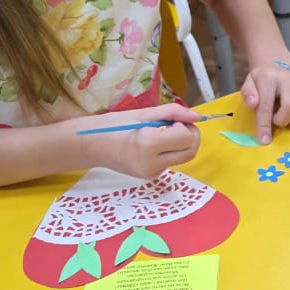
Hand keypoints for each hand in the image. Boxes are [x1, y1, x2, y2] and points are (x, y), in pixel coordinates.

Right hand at [75, 102, 202, 178]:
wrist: (91, 145)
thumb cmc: (115, 125)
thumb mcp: (144, 113)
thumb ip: (173, 113)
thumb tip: (198, 117)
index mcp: (148, 144)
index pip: (186, 138)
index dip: (186, 126)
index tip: (175, 119)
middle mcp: (151, 163)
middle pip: (190, 152)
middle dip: (190, 136)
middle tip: (177, 125)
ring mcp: (151, 173)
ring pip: (183, 158)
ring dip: (181, 144)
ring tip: (161, 133)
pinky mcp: (150, 177)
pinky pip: (171, 162)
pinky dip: (170, 151)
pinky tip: (153, 145)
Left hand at [242, 61, 289, 143]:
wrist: (276, 65)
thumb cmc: (261, 80)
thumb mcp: (248, 84)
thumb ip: (248, 94)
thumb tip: (253, 105)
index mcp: (268, 77)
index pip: (267, 105)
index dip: (265, 125)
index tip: (264, 140)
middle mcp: (288, 77)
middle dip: (283, 120)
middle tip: (276, 119)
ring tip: (284, 112)